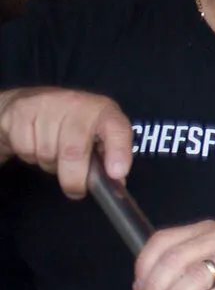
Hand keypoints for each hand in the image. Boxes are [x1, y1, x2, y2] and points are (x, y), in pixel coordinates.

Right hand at [0, 87, 131, 196]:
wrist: (29, 99)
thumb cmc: (72, 122)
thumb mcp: (97, 132)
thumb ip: (108, 155)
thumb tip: (116, 183)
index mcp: (104, 110)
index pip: (117, 129)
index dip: (118, 153)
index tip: (116, 174)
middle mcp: (78, 104)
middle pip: (74, 151)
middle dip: (74, 179)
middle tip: (75, 190)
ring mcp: (47, 105)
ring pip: (47, 154)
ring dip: (50, 165)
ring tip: (54, 153)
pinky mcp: (21, 112)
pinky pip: (25, 149)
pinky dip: (30, 156)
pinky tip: (36, 143)